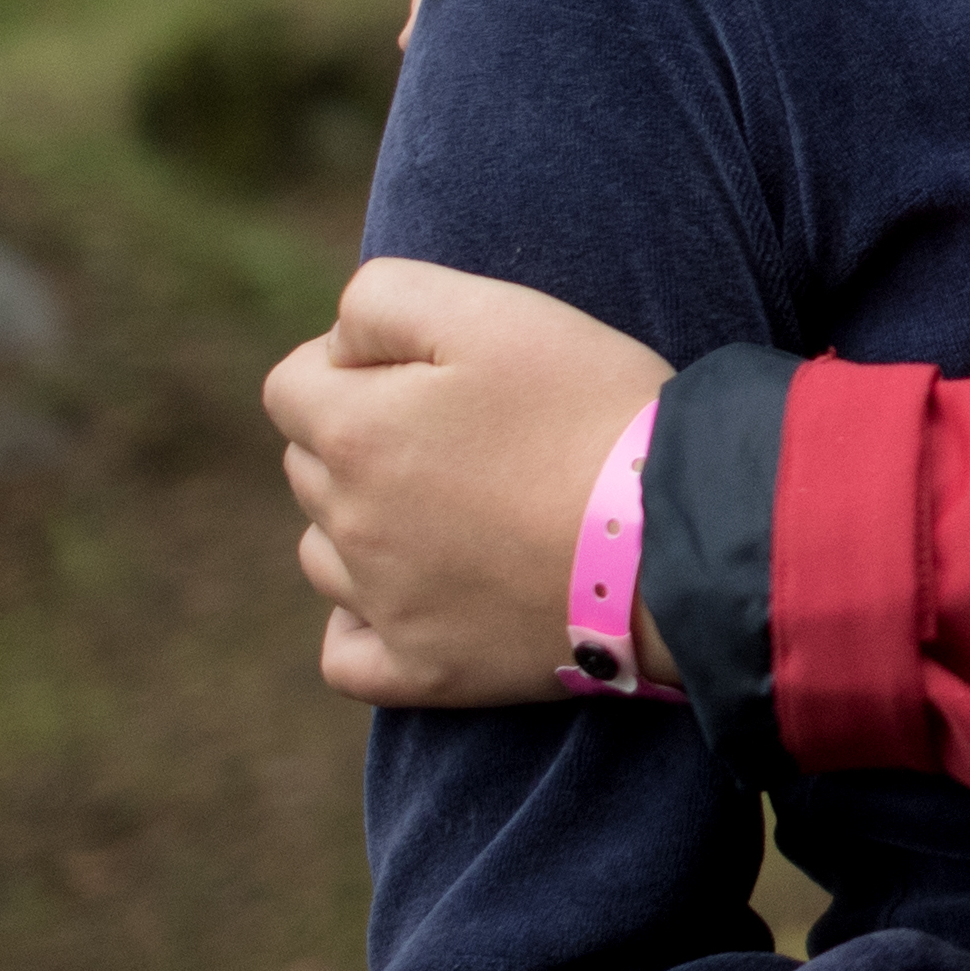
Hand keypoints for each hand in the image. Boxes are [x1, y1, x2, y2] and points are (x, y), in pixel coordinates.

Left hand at [271, 258, 674, 704]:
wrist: (677, 531)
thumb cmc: (592, 409)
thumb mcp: (493, 310)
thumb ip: (384, 299)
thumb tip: (335, 343)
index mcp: (355, 433)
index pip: (292, 385)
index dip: (355, 364)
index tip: (437, 370)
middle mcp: (349, 524)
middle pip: (311, 466)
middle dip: (364, 437)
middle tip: (470, 432)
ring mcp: (384, 606)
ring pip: (325, 552)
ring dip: (364, 523)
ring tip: (458, 508)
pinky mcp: (426, 671)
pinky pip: (347, 656)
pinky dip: (363, 625)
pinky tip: (412, 595)